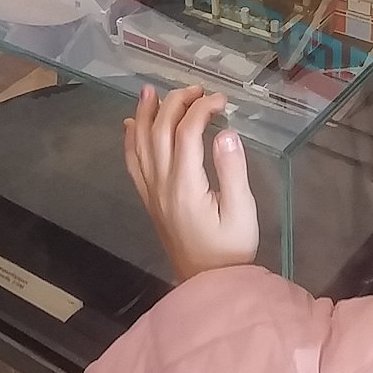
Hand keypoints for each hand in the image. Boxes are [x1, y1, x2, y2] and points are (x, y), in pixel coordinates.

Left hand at [124, 86, 258, 282]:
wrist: (206, 283)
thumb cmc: (231, 249)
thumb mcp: (243, 212)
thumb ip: (232, 171)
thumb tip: (226, 133)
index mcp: (186, 185)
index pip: (188, 133)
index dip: (202, 109)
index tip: (222, 100)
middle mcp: (163, 184)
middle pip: (159, 131)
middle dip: (175, 103)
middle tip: (195, 89)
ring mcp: (152, 192)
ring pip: (140, 144)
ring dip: (144, 114)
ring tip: (150, 91)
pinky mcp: (149, 199)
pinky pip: (133, 164)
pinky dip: (130, 140)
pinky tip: (130, 124)